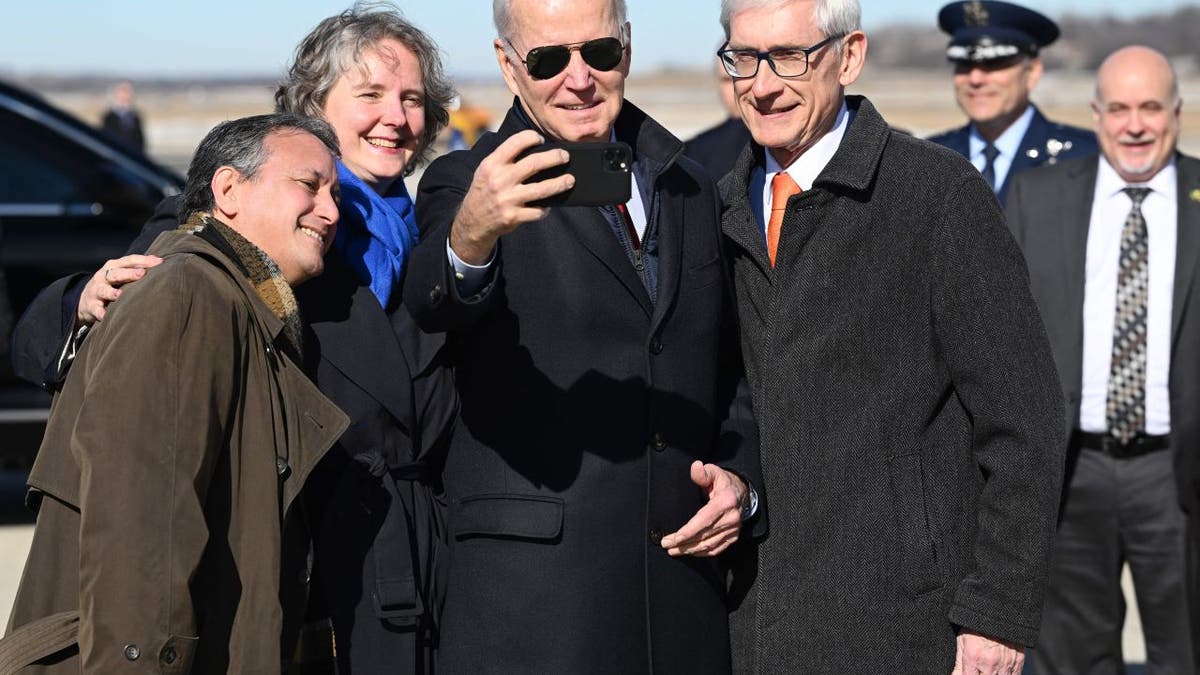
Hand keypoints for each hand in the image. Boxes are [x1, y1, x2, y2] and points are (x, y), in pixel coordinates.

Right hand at [76, 254, 161, 325]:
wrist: (84, 300)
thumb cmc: (111, 284)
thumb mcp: (121, 273)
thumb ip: (137, 268)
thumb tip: (160, 261)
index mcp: (114, 266)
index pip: (129, 261)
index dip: (144, 260)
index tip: (160, 262)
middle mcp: (103, 276)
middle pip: (116, 273)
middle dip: (129, 273)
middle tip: (142, 274)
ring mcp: (96, 291)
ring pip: (104, 290)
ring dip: (111, 292)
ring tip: (120, 295)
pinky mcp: (91, 306)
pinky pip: (96, 310)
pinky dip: (101, 313)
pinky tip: (106, 316)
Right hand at [448, 129, 573, 263]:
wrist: (472, 221)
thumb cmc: (485, 190)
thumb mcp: (487, 170)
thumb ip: (505, 159)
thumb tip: (537, 150)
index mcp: (492, 164)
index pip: (515, 143)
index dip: (532, 138)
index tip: (542, 139)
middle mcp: (499, 180)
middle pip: (534, 164)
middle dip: (554, 158)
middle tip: (565, 157)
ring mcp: (507, 200)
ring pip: (541, 189)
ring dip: (560, 184)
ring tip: (570, 180)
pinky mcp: (513, 217)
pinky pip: (537, 211)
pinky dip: (546, 208)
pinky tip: (551, 203)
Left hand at [660, 461, 745, 556]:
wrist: (743, 493)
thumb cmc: (724, 483)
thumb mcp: (714, 472)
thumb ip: (703, 472)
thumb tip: (696, 467)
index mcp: (725, 502)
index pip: (704, 521)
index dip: (688, 532)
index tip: (673, 538)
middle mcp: (731, 518)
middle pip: (704, 536)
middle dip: (683, 543)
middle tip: (667, 546)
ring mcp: (733, 530)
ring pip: (709, 545)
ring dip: (690, 550)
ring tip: (674, 551)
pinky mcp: (733, 537)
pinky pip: (717, 549)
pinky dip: (703, 553)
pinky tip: (690, 552)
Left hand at [951, 630, 1023, 674]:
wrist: (998, 610)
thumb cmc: (977, 624)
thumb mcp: (962, 641)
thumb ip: (959, 663)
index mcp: (974, 657)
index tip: (969, 671)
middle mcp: (990, 663)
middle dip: (981, 674)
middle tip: (979, 667)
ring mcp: (1006, 663)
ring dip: (994, 674)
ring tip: (989, 667)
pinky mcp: (1018, 661)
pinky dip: (1008, 674)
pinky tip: (1001, 670)